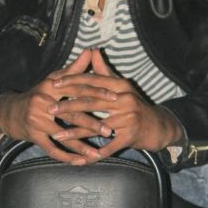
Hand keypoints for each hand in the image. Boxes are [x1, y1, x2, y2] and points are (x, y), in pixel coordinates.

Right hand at [0, 49, 117, 164]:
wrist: (9, 112)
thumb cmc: (37, 95)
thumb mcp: (53, 80)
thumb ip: (74, 69)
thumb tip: (91, 51)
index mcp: (51, 86)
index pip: (78, 88)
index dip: (97, 93)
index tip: (116, 98)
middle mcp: (42, 102)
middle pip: (72, 114)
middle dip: (93, 124)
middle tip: (110, 131)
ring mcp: (37, 120)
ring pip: (63, 135)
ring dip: (81, 146)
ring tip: (97, 154)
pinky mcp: (33, 136)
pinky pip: (52, 149)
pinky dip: (67, 157)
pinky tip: (81, 162)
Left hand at [50, 48, 182, 161]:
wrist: (159, 127)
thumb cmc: (136, 106)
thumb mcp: (122, 87)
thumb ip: (104, 72)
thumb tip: (92, 51)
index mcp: (120, 86)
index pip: (92, 81)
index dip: (72, 82)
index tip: (53, 85)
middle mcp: (125, 100)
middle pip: (91, 101)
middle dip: (68, 106)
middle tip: (49, 109)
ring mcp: (128, 119)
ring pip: (96, 125)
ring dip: (75, 132)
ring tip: (57, 135)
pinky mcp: (130, 136)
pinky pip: (108, 146)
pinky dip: (94, 153)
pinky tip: (80, 157)